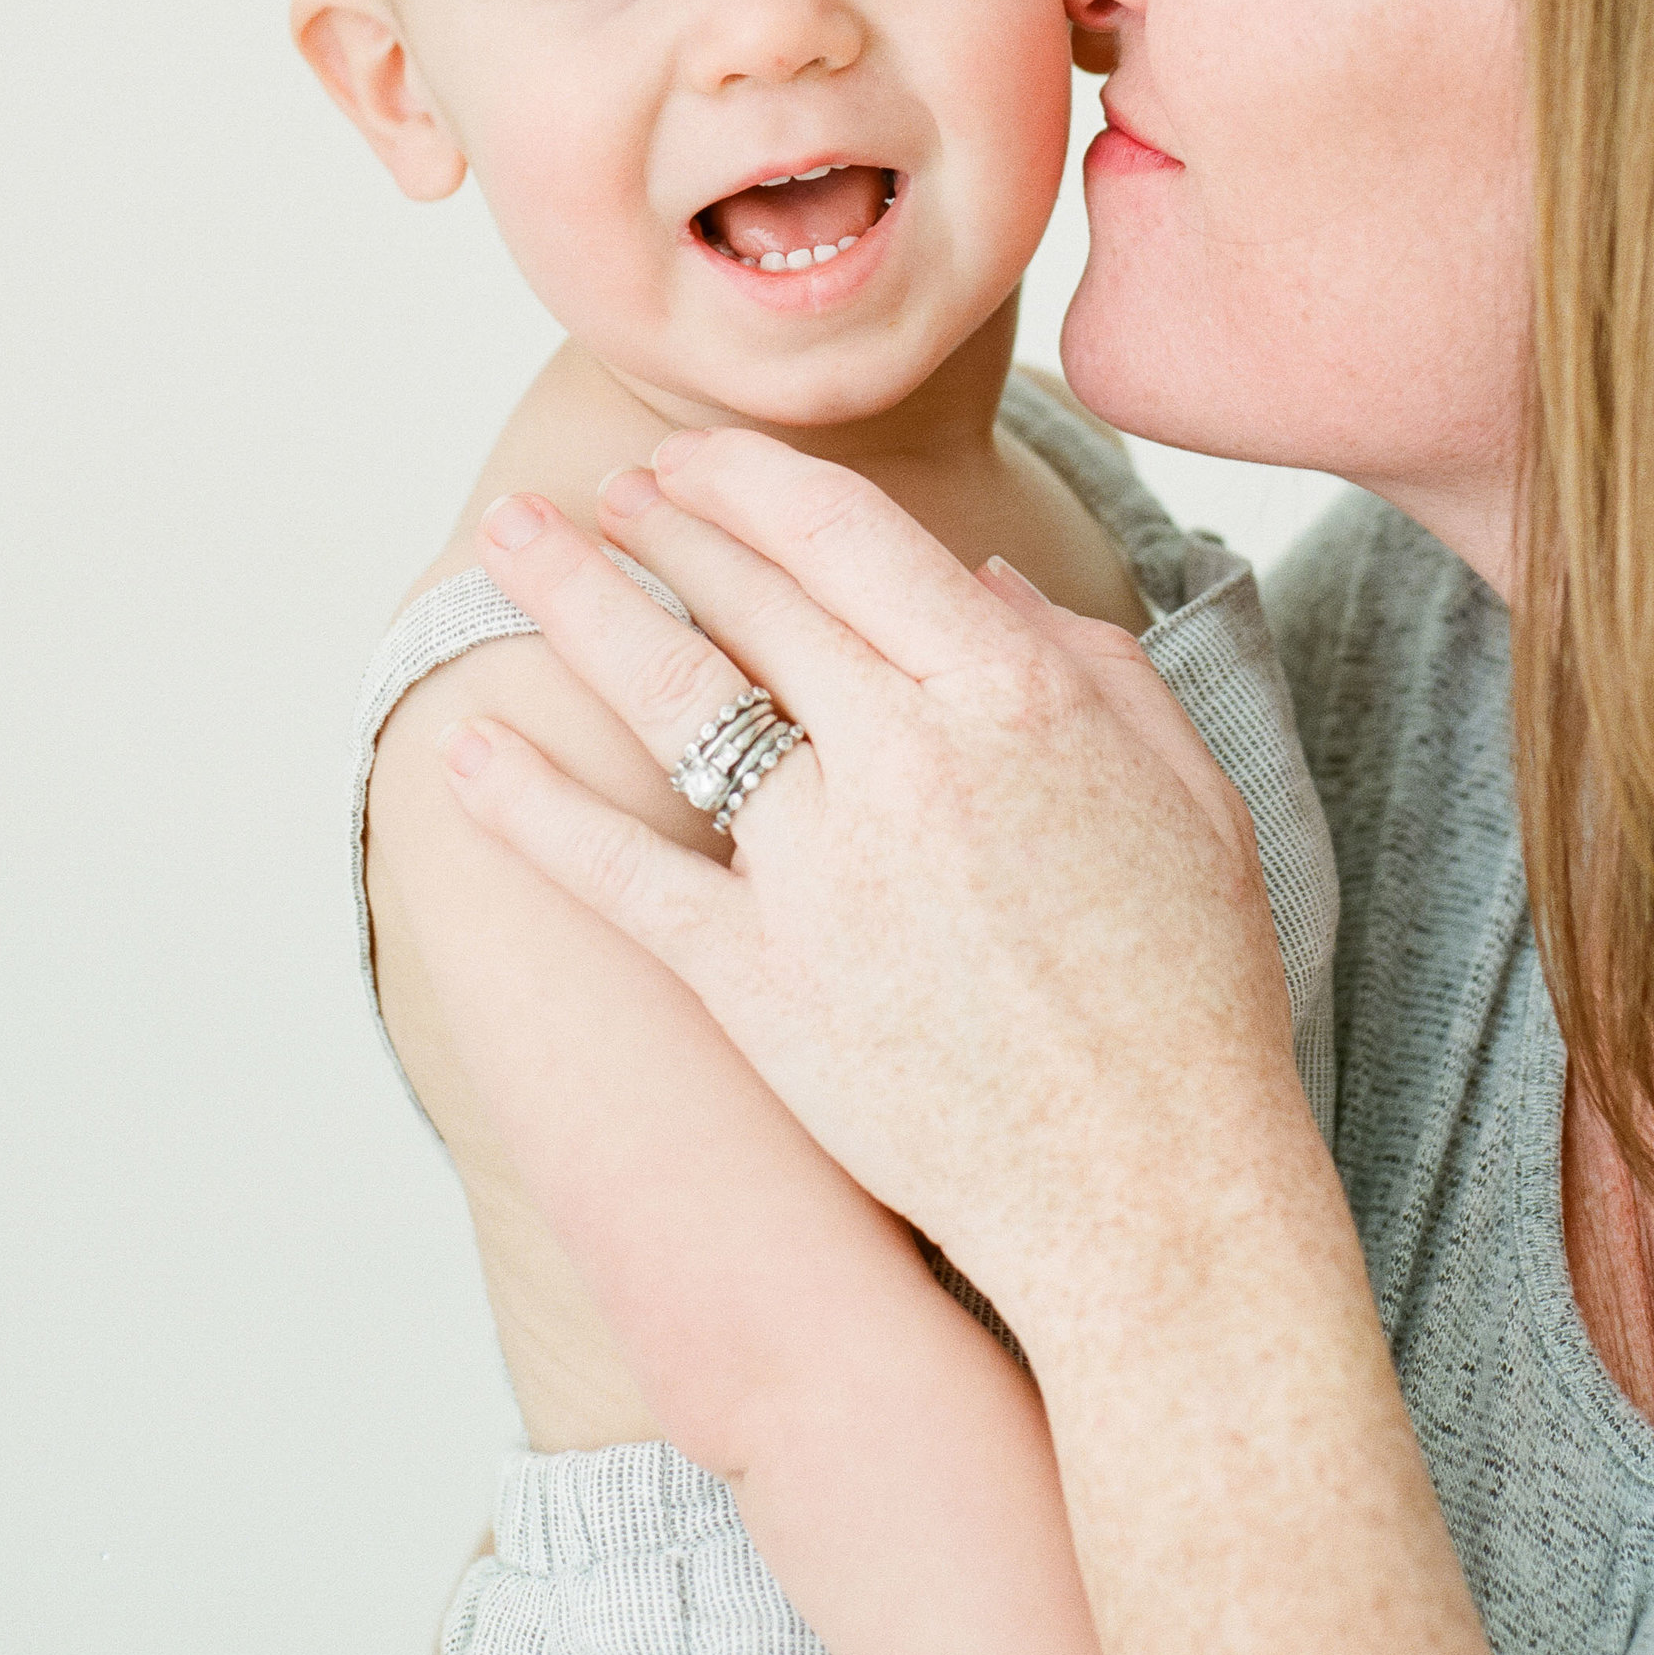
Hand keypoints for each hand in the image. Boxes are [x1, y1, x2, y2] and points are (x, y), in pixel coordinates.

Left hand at [437, 428, 1307, 1320]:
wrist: (1155, 1193)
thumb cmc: (1188, 996)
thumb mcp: (1189, 791)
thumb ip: (1090, 662)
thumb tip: (976, 576)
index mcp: (1014, 696)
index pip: (846, 534)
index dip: (749, 481)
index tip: (695, 461)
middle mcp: (906, 759)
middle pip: (747, 597)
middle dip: (660, 523)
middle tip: (606, 489)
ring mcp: (819, 872)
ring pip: (668, 697)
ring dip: (574, 600)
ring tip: (510, 543)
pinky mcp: (757, 984)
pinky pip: (618, 871)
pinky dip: (529, 805)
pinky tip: (465, 749)